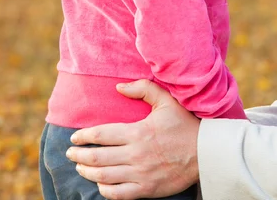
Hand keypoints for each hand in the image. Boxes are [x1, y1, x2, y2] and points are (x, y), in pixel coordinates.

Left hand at [66, 79, 199, 199]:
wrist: (206, 152)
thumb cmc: (186, 125)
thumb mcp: (167, 101)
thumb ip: (143, 89)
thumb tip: (118, 87)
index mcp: (138, 132)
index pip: (100, 135)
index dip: (83, 136)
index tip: (74, 137)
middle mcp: (135, 154)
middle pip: (96, 158)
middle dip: (78, 156)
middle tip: (71, 153)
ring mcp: (140, 174)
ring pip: (103, 176)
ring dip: (87, 172)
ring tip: (80, 168)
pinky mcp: (147, 189)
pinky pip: (117, 194)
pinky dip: (104, 190)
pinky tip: (100, 184)